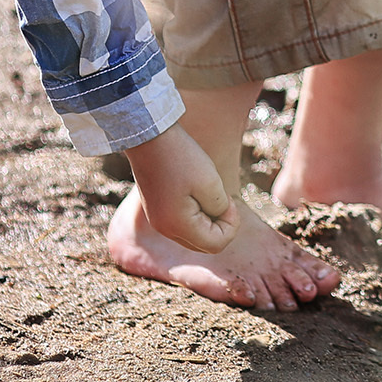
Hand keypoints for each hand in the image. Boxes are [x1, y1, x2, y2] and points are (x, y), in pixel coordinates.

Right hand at [122, 123, 241, 253]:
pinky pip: (182, 224)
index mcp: (178, 226)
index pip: (216, 245)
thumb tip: (220, 218)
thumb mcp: (210, 182)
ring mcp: (158, 221)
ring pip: (193, 235)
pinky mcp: (156, 211)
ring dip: (208, 220)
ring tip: (208, 192)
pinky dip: (195, 214)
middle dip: (220, 226)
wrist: (149, 136)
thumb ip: (220, 208)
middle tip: (222, 197)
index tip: (230, 200)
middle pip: (204, 244)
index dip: (231, 226)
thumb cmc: (182, 157)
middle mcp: (164, 229)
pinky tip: (196, 191)